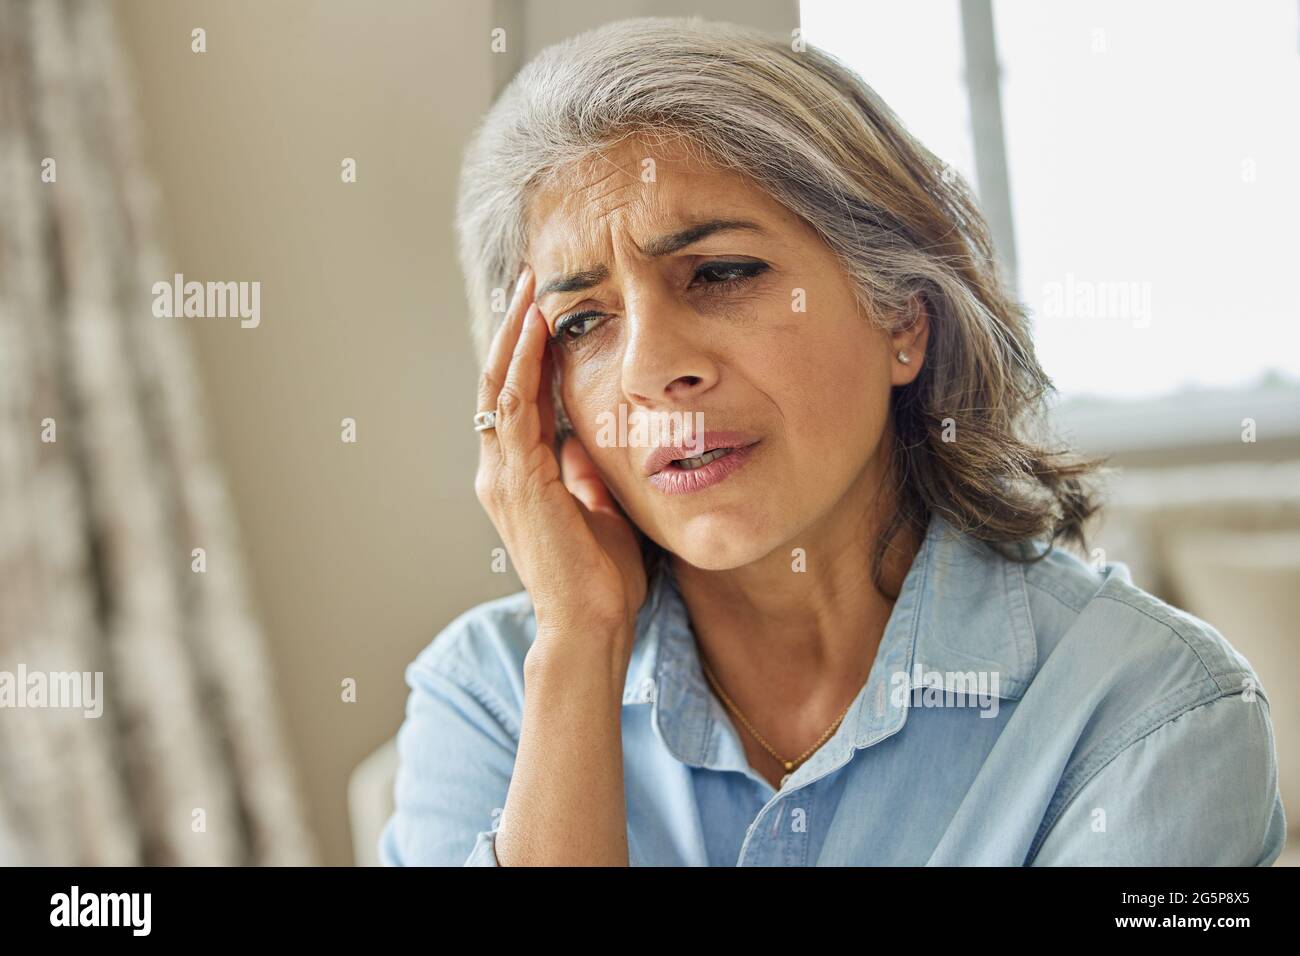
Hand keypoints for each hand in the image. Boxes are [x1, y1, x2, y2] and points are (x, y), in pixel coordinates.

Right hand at [474, 266, 647, 646]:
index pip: (518, 401)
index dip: (528, 354)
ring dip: (515, 335)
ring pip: (500, 387)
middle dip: (514, 331)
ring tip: (529, 288)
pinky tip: (537, 328)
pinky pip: (515, 407)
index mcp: (518, 479)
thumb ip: (588, 476)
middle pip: (500, 384)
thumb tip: (588, 442)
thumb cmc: (601, 581)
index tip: (544, 311)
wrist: (590, 625)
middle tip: (528, 281)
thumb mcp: (600, 512)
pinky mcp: (517, 481)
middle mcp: (500, 472)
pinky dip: (523, 364)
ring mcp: (503, 476)